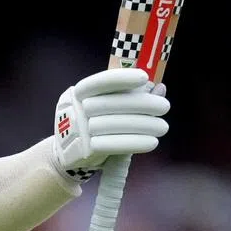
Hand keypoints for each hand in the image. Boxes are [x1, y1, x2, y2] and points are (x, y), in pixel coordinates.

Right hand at [51, 68, 168, 179]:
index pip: (100, 82)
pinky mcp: (85, 150)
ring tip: (163, 127)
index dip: (121, 78)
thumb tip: (160, 88)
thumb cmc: (92, 125)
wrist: (66, 154)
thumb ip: (130, 97)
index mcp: (79, 93)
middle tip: (165, 107)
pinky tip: (152, 142)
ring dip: (144, 125)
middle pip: (112, 104)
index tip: (145, 77)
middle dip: (143, 104)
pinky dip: (135, 142)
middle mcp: (75, 109)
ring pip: (115, 125)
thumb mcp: (104, 108)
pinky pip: (113, 145)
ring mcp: (78, 130)